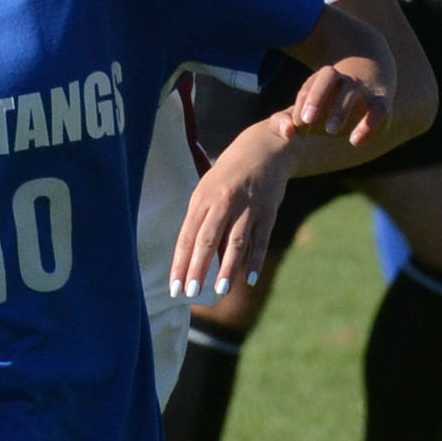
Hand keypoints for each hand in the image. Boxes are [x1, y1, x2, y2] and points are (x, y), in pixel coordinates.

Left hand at [170, 117, 294, 300]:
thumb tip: (194, 254)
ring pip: (235, 242)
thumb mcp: (208, 189)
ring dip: (227, 267)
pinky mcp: (268, 211)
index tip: (174, 286)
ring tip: (220, 289)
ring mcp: (247, 207)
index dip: (180, 263)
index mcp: (203, 198)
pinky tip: (250, 279)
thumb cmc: (230, 173)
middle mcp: (223, 202)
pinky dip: (255, 260)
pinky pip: (261, 239)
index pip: (187, 236)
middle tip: (190, 293)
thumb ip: (201, 219)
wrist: (265, 147)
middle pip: (207, 240)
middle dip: (197, 268)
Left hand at [282, 58, 388, 151]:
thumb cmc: (328, 104)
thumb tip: (286, 133)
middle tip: (306, 122)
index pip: (307, 88)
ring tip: (330, 131)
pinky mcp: (381, 102)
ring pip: (351, 90)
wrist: (370, 84)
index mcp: (322, 79)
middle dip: (316, 97)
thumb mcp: (305, 111)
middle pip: (328, 76)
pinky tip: (355, 141)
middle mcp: (342, 78)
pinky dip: (368, 124)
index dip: (300, 107)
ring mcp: (363, 88)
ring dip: (340, 109)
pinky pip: (378, 109)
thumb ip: (283, 122)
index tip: (298, 127)